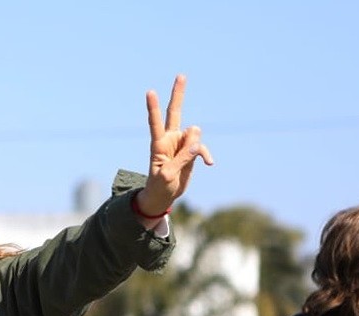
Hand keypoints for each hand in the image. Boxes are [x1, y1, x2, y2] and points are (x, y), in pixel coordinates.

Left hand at [137, 74, 213, 215]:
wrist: (163, 196)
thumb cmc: (159, 187)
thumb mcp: (169, 175)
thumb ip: (183, 156)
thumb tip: (197, 137)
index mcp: (159, 145)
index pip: (155, 123)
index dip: (153, 108)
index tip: (150, 92)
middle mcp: (170, 140)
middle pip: (175, 112)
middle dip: (178, 94)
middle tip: (181, 75)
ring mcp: (181, 144)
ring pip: (195, 136)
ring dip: (197, 148)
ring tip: (191, 163)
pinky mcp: (190, 151)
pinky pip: (201, 148)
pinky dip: (205, 154)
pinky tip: (209, 164)